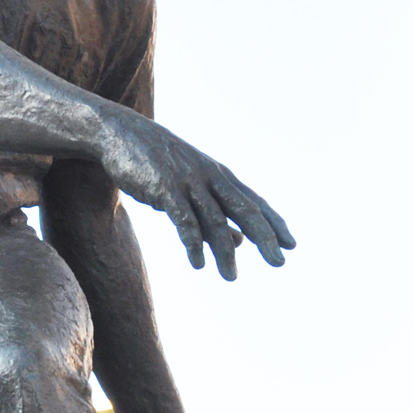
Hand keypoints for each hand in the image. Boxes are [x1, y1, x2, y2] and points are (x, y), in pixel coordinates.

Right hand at [97, 109, 294, 280]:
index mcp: (220, 177)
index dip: (274, 224)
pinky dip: (193, 243)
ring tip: (231, 277)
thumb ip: (216, 212)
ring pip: (214, 220)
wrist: (121, 135)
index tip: (291, 246)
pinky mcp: (165, 189)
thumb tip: (240, 242)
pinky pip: (184, 220)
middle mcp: (210, 178)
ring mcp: (188, 182)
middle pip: (245, 210)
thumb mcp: (192, 186)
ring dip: (224, 252)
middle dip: (265, 238)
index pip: (255, 203)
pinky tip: (198, 263)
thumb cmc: (159, 164)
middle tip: (280, 263)